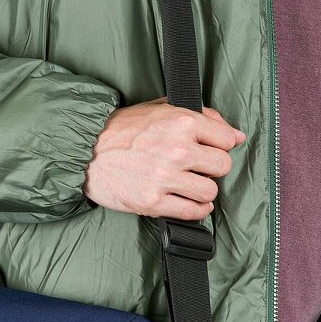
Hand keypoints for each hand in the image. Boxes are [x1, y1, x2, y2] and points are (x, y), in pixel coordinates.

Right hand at [83, 99, 244, 217]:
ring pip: (210, 192)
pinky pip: (192, 212)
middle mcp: (177, 149)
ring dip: (202, 190)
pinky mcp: (153, 202)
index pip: (226, 139)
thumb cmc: (122, 130)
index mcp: (181, 122)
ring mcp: (165, 177)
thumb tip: (235, 133)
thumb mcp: (160, 109)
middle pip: (222, 166)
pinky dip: (194, 210)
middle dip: (211, 168)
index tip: (208, 148)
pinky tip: (186, 201)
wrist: (85, 152)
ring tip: (188, 185)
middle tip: (196, 167)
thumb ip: (200, 115)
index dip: (219, 144)